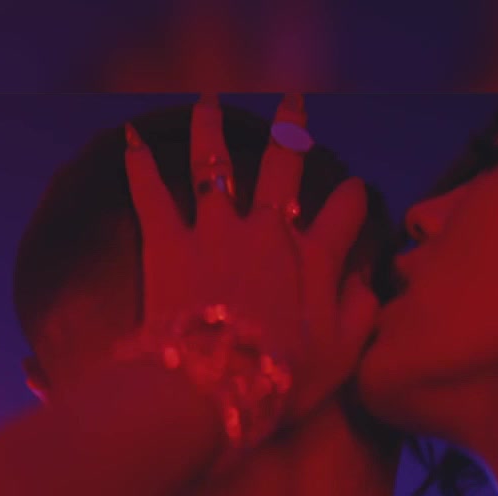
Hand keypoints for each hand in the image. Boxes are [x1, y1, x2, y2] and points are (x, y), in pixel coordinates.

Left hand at [124, 93, 378, 421]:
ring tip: (208, 102)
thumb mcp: (342, 357)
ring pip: (215, 165)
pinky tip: (130, 140)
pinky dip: (140, 166)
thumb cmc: (281, 381)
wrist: (214, 390)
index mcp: (314, 259)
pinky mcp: (168, 243)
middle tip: (292, 103)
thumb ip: (360, 313)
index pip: (345, 212)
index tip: (354, 192)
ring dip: (211, 129)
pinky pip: (152, 196)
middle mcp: (267, 231)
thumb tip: (366, 283)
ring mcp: (215, 230)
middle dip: (291, 131)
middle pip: (283, 168)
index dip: (352, 199)